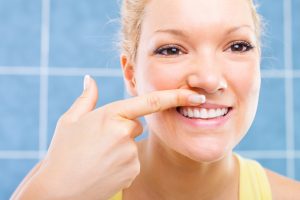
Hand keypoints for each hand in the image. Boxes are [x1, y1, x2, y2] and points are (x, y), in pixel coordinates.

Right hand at [18, 75, 204, 199]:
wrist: (59, 189)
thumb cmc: (62, 152)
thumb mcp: (70, 121)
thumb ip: (86, 98)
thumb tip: (89, 79)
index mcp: (111, 114)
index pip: (150, 102)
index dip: (176, 96)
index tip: (196, 95)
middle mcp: (125, 133)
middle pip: (135, 125)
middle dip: (123, 129)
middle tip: (99, 141)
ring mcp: (131, 154)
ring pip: (133, 144)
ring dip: (120, 148)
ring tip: (98, 157)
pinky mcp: (133, 171)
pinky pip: (133, 161)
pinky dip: (122, 163)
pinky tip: (104, 168)